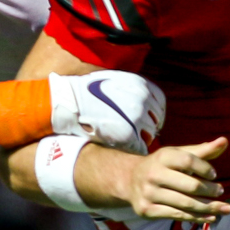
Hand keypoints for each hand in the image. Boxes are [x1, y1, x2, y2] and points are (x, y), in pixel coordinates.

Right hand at [49, 70, 166, 153]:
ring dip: (141, 138)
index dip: (152, 114)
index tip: (144, 120)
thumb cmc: (88, 91)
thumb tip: (143, 100)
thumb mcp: (115, 80)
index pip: (159, 104)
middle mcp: (143, 100)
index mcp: (142, 86)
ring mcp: (137, 118)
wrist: (70, 101)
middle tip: (136, 133)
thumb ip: (132, 89)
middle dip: (147, 127)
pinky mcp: (128, 134)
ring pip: (150, 135)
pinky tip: (124, 147)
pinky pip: (140, 147)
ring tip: (127, 140)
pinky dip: (135, 149)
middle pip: (156, 120)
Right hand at [89, 137, 229, 220]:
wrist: (130, 180)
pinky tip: (210, 217)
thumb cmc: (162, 166)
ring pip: (185, 204)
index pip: (188, 161)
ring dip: (208, 207)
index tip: (214, 175)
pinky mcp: (147, 210)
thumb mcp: (178, 155)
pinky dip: (196, 217)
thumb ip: (203, 151)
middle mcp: (153, 174)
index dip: (205, 168)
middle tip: (221, 191)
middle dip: (209, 190)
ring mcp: (149, 194)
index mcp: (162, 157)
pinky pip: (177, 215)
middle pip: (190, 186)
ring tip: (224, 208)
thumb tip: (225, 141)